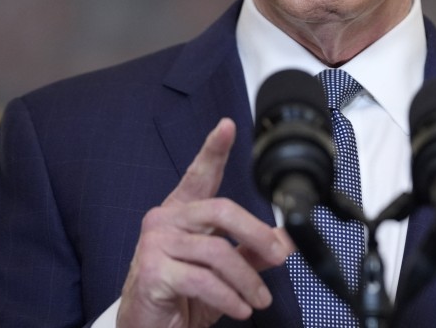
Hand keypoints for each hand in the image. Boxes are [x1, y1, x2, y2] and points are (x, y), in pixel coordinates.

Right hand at [117, 118, 293, 327]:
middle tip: (278, 256)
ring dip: (246, 280)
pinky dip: (228, 297)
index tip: (228, 127)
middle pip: (221, 211)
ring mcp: (155, 244)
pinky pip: (203, 279)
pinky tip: (238, 308)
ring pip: (217, 251)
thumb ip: (250, 251)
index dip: (213, 150)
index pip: (199, 174)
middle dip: (256, 234)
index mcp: (181, 212)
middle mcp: (165, 220)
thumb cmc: (181, 297)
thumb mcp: (222, 272)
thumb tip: (284, 241)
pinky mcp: (152, 271)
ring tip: (257, 300)